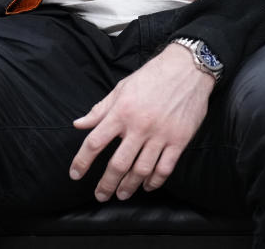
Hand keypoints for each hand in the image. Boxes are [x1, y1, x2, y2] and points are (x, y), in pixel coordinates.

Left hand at [69, 42, 215, 201]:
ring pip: (141, 170)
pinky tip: (148, 185)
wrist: (188, 68)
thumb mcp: (122, 88)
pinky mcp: (179, 139)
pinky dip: (155, 181)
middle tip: (101, 195)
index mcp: (122, 112)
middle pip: (118, 164)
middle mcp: (140, 125)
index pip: (95, 142)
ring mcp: (161, 134)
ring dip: (129, 186)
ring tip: (122, 194)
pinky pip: (165, 168)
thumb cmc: (153, 76)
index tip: (75, 174)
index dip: (82, 161)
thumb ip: (100, 109)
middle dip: (106, 184)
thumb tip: (79, 124)